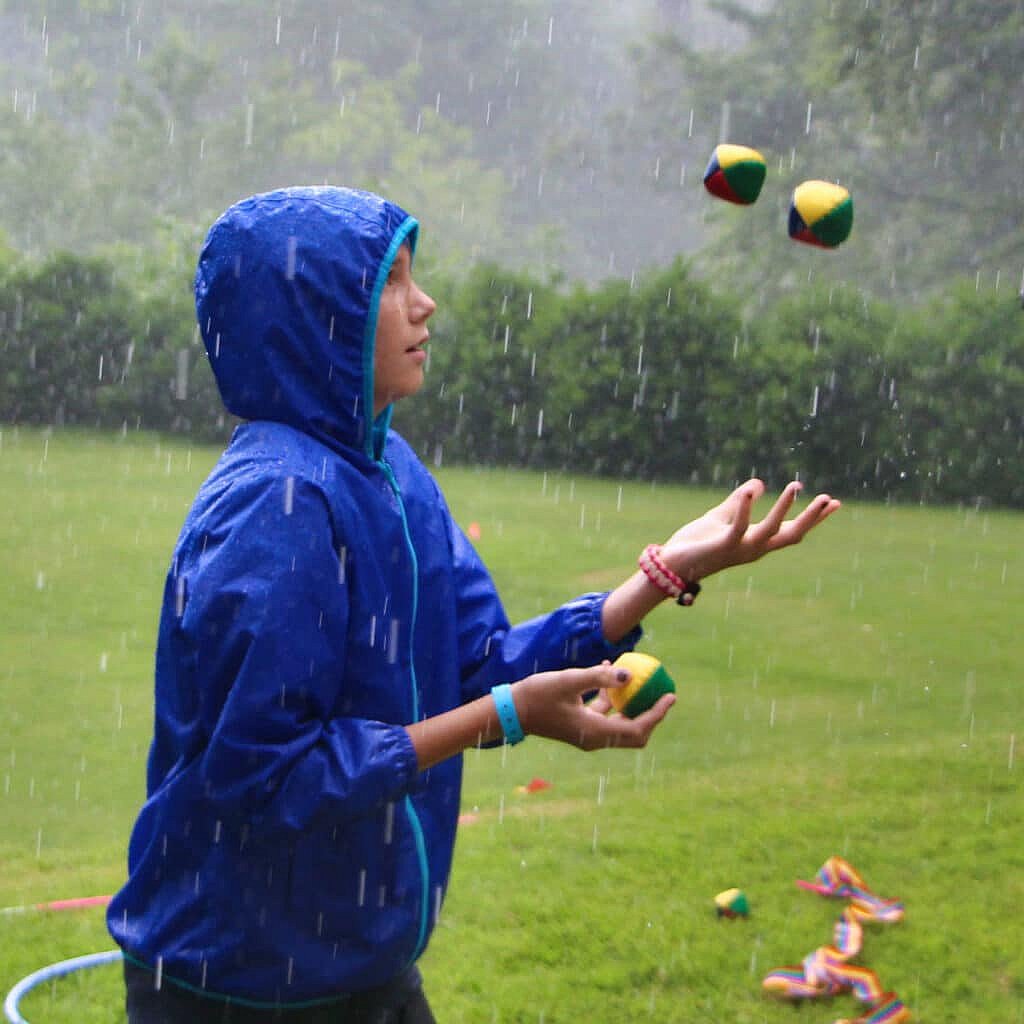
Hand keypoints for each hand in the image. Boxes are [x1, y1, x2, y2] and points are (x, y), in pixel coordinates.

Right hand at [513, 661, 674, 751]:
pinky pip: (604, 714)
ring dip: (632, 704)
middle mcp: (595, 738)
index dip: (657, 714)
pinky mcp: (580, 725)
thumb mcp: (568, 680)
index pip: (637, 728)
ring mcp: (587, 733)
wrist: (511, 710)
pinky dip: (612, 698)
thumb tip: (628, 674)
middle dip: (651, 714)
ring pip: (620, 723)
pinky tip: (608, 671)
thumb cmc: (537, 695)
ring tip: (641, 679)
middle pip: (634, 733)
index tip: (670, 696)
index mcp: (595, 731)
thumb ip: (597, 676)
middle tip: (664, 693)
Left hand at [660, 479, 839, 581]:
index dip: (813, 518)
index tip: (835, 502)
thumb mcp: (721, 517)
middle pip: (792, 535)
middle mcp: (754, 549)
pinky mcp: (723, 546)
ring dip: (784, 509)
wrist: (671, 563)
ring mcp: (741, 549)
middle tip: (828, 499)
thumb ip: (738, 502)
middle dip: (811, 518)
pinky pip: (740, 527)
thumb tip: (758, 483)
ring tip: (795, 487)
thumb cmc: (696, 543)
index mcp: (757, 542)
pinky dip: (746, 509)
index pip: (791, 529)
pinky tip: (752, 490)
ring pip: (771, 530)